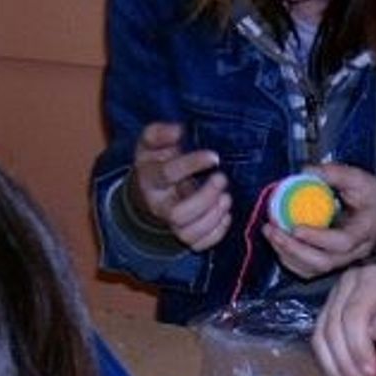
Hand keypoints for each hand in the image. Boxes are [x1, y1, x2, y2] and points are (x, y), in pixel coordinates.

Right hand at [129, 122, 230, 250]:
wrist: (148, 191)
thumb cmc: (157, 163)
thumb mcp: (152, 144)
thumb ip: (161, 133)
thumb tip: (178, 129)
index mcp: (150, 179)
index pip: (167, 174)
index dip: (191, 165)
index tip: (214, 157)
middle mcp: (158, 205)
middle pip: (178, 213)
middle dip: (205, 198)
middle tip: (222, 179)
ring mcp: (170, 224)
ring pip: (188, 233)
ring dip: (213, 217)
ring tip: (227, 198)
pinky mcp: (184, 237)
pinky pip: (199, 245)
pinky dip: (216, 233)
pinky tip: (226, 215)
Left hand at [264, 163, 375, 278]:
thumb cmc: (373, 198)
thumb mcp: (360, 179)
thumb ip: (335, 173)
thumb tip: (305, 171)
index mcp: (366, 230)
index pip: (344, 242)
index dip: (318, 238)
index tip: (296, 227)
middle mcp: (356, 251)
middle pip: (324, 262)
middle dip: (294, 248)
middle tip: (273, 229)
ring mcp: (343, 260)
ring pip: (314, 270)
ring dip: (287, 254)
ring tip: (270, 233)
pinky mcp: (332, 263)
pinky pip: (308, 270)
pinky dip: (289, 260)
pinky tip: (277, 242)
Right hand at [312, 258, 375, 375]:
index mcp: (372, 279)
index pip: (354, 316)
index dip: (359, 348)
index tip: (372, 375)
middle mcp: (347, 284)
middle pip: (331, 328)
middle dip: (345, 364)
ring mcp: (336, 296)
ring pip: (321, 337)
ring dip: (335, 369)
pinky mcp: (334, 312)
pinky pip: (325, 341)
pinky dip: (335, 364)